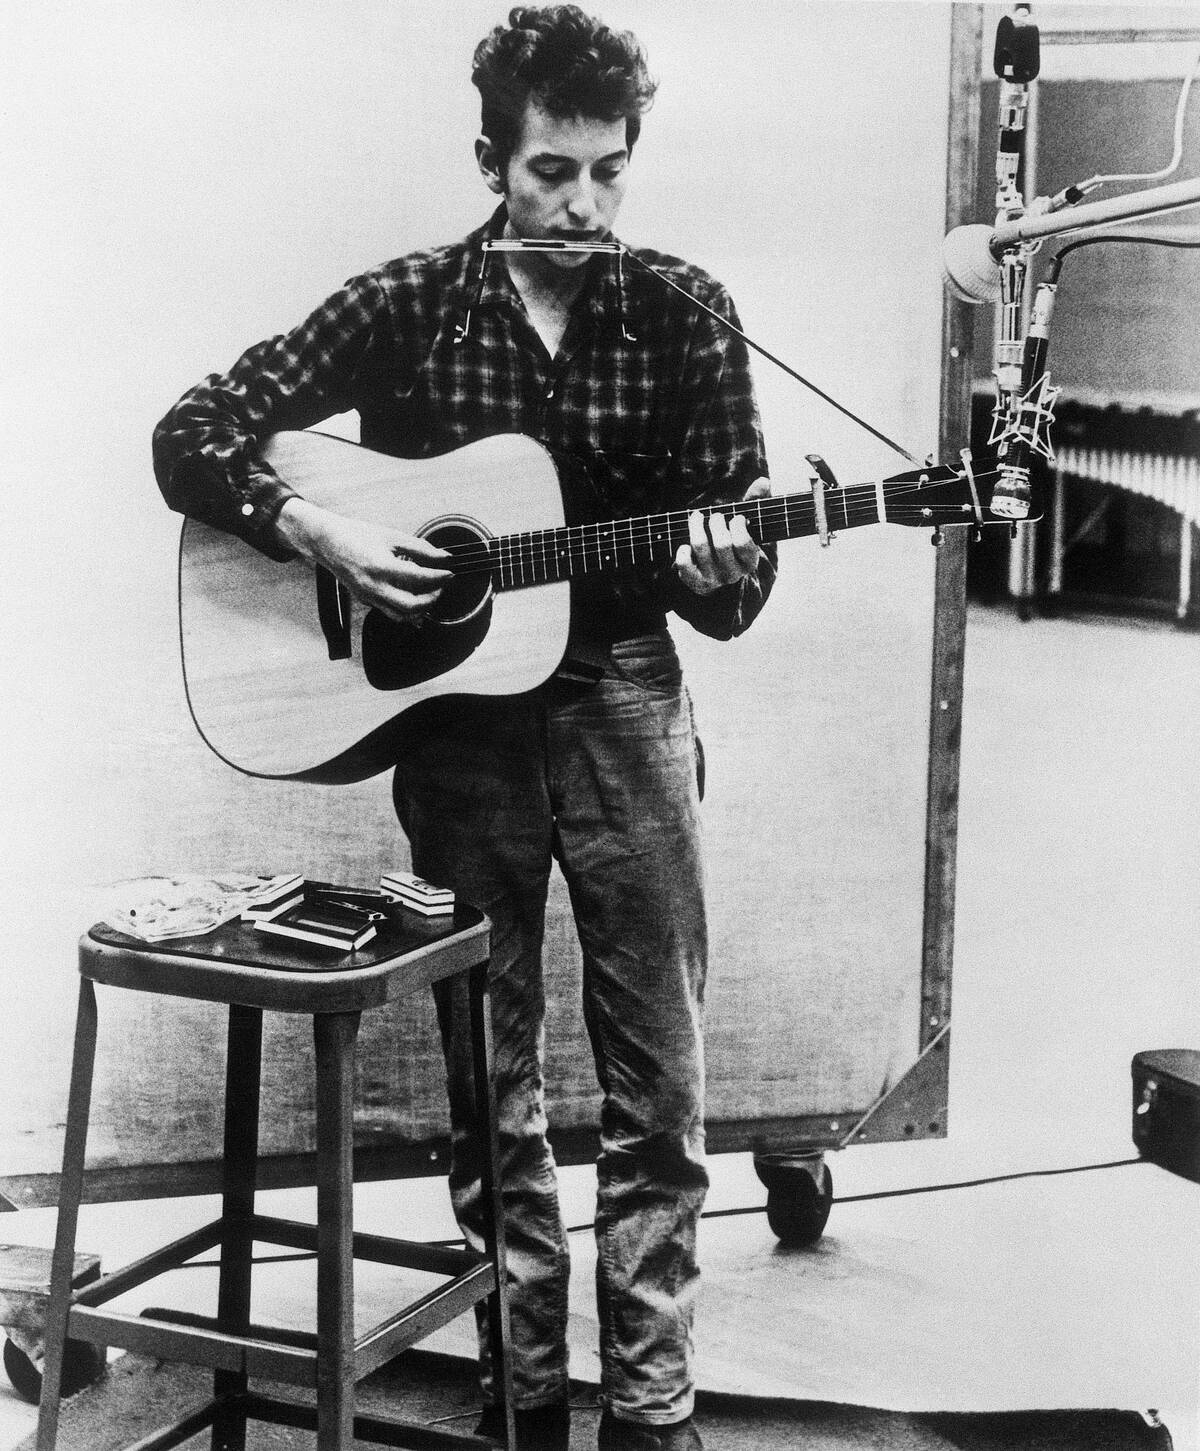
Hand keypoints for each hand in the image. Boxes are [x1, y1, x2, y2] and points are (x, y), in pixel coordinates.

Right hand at [275, 498, 451, 624]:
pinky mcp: (365, 600)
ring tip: (431, 594)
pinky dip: (406, 610)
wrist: (327, 541)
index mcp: (381, 566)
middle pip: (412, 605)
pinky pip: (390, 612)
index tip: (450, 573)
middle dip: (433, 598)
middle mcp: (374, 586)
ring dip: (421, 609)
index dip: (439, 577)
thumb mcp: (392, 536)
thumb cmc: (357, 534)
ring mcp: (368, 596)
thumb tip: (443, 557)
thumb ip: (420, 548)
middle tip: (442, 586)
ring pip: (401, 615)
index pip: (419, 578)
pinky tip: (415, 600)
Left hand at [674, 476, 770, 595]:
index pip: (743, 544)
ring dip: (696, 526)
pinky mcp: (694, 581)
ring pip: (700, 546)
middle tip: (715, 516)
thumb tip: (764, 481)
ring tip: (697, 516)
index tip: (735, 518)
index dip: (737, 526)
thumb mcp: (747, 525)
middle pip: (722, 543)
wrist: (716, 577)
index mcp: (749, 562)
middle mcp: (732, 573)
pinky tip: (685, 544)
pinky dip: (682, 550)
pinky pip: (684, 564)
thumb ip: (756, 503)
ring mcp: (712, 578)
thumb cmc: (733, 542)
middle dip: (716, 522)